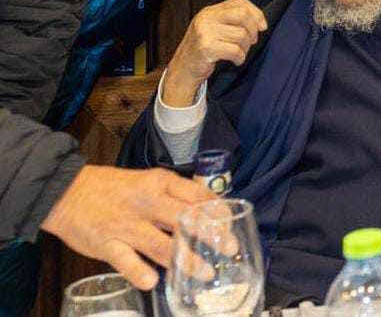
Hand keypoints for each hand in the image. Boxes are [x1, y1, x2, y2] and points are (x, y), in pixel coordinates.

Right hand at [41, 165, 214, 289]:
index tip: (231, 224)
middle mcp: (146, 202)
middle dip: (211, 236)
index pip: (196, 194)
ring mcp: (126, 225)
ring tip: (205, 272)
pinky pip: (126, 261)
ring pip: (161, 245)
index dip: (217, 211)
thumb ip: (174, 195)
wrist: (66, 191)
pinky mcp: (106, 244)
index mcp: (159, 183)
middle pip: (185, 220)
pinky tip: (154, 282)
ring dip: (186, 261)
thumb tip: (206, 211)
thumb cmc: (113, 189)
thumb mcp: (148, 181)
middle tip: (228, 249)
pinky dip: (140, 273)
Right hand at [162, 0, 267, 105]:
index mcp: (210, 11)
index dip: (256, 13)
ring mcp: (205, 32)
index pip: (240, 2)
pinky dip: (240, 57)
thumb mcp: (214, 29)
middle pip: (243, 15)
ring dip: (246, 48)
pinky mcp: (206, 47)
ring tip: (239, 53)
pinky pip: (235, 50)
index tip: (262, 27)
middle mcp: (206, 18)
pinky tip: (235, 60)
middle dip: (253, 30)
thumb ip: (232, 21)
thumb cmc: (204, 50)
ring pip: (241, 35)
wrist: (183, 69)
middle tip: (252, 42)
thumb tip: (261, 23)